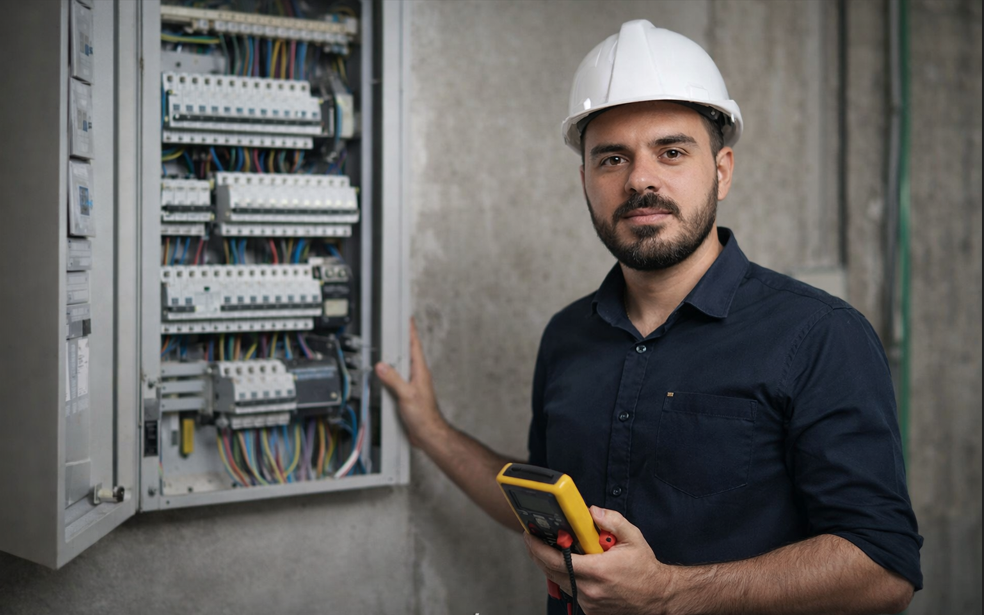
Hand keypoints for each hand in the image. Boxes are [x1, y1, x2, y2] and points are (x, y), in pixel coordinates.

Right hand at [374, 318, 448, 447]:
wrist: (428, 433)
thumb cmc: (424, 416)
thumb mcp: (406, 395)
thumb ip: (394, 380)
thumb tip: (381, 366)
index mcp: (420, 371)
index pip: (415, 346)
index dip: (411, 331)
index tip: (408, 318)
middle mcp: (418, 376)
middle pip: (408, 353)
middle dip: (402, 339)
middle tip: (396, 326)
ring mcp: (413, 384)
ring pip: (402, 365)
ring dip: (395, 356)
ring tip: (388, 345)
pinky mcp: (408, 393)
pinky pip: (398, 378)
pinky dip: (391, 372)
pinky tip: (385, 374)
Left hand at [524, 506, 676, 614]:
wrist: (658, 597)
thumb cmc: (645, 570)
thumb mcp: (632, 538)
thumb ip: (611, 520)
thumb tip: (591, 511)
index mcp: (598, 570)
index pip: (557, 560)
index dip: (538, 548)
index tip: (530, 535)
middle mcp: (590, 589)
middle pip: (551, 571)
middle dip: (539, 554)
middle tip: (534, 538)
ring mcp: (589, 602)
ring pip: (560, 582)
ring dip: (552, 565)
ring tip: (552, 549)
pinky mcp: (591, 609)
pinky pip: (572, 590)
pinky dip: (567, 577)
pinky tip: (572, 565)